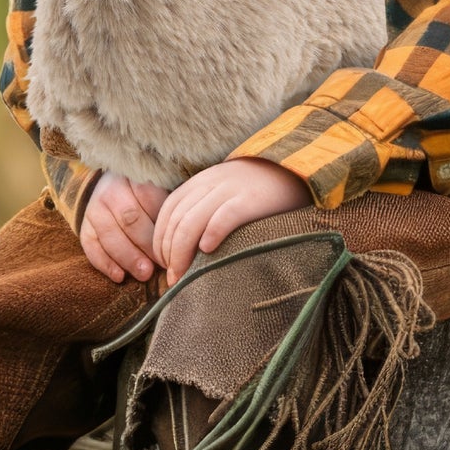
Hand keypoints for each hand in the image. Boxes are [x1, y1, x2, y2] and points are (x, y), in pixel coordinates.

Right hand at [80, 174, 169, 282]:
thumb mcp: (157, 188)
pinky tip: (120, 277)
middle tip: (163, 264)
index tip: (178, 245)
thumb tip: (189, 235)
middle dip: (147, 244)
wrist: (108, 187)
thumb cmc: (143, 193)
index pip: (150, 199)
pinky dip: (104, 263)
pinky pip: (91, 246)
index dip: (164, 225)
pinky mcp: (84, 226)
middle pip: (130, 218)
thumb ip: (169, 207)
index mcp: (135, 178)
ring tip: (145, 274)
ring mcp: (95, 208)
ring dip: (128, 257)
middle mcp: (112, 190)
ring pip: (109, 234)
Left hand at [153, 159, 312, 284]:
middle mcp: (209, 184)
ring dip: (181, 253)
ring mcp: (229, 191)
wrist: (290, 170)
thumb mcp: (221, 191)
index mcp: (200, 181)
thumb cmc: (253, 190)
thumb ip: (201, 208)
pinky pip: (223, 217)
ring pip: (191, 222)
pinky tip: (207, 251)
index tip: (163, 265)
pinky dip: (211, 234)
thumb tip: (179, 246)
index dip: (160, 240)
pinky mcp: (249, 200)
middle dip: (168, 253)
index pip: (167, 211)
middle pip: (176, 221)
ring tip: (181, 276)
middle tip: (171, 278)